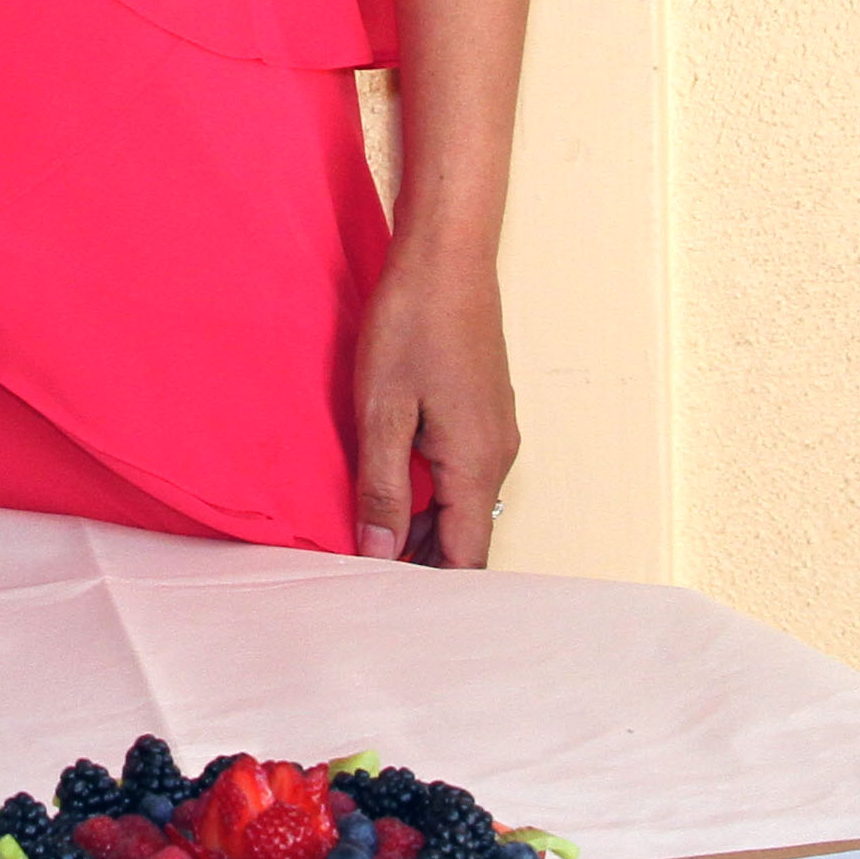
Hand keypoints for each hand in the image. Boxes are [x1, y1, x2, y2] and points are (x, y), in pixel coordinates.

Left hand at [349, 245, 517, 568]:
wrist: (447, 257)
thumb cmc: (412, 326)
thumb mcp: (383, 410)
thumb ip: (382, 487)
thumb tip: (377, 554)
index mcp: (476, 465)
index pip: (465, 559)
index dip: (427, 589)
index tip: (382, 600)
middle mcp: (496, 457)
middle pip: (465, 537)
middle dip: (419, 563)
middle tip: (363, 575)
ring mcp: (494, 433)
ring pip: (461, 505)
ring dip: (420, 527)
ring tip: (368, 537)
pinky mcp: (483, 413)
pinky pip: (460, 474)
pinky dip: (429, 494)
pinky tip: (389, 488)